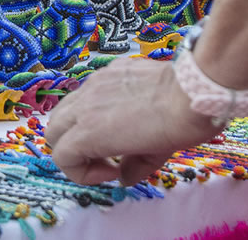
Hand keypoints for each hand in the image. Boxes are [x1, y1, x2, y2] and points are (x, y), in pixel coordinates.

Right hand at [45, 58, 221, 185]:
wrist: (194, 88)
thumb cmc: (178, 126)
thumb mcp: (156, 157)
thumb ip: (133, 169)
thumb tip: (124, 176)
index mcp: (91, 133)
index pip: (61, 157)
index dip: (82, 173)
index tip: (112, 172)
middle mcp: (84, 106)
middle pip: (52, 131)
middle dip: (69, 149)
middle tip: (99, 157)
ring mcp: (94, 85)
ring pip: (65, 108)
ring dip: (76, 126)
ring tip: (105, 133)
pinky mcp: (108, 70)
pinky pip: (88, 90)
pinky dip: (94, 105)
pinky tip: (123, 109)